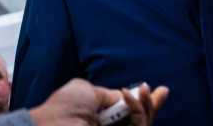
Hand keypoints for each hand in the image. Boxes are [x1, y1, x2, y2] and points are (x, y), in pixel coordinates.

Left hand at [29, 79, 168, 125]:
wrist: (52, 124)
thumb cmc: (64, 107)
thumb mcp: (89, 91)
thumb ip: (110, 94)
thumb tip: (126, 95)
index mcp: (101, 117)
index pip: (130, 113)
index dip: (145, 103)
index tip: (160, 90)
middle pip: (142, 120)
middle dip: (151, 104)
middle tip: (159, 90)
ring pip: (143, 124)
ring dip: (145, 106)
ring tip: (140, 91)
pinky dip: (138, 110)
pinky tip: (129, 96)